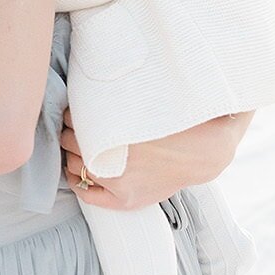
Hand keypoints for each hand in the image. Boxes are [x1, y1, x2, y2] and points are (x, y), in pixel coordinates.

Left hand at [60, 107, 255, 210]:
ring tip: (80, 145)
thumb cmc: (174, 123)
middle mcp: (114, 157)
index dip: (73, 115)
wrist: (202, 153)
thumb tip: (92, 74)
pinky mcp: (125, 200)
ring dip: (73, 154)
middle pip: (72, 143)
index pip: (74, 121)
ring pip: (75, 166)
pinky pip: (87, 195)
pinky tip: (75, 171)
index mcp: (117, 130)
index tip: (77, 111)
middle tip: (78, 126)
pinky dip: (76, 181)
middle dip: (73, 132)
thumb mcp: (146, 102)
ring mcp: (119, 182)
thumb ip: (116, 97)